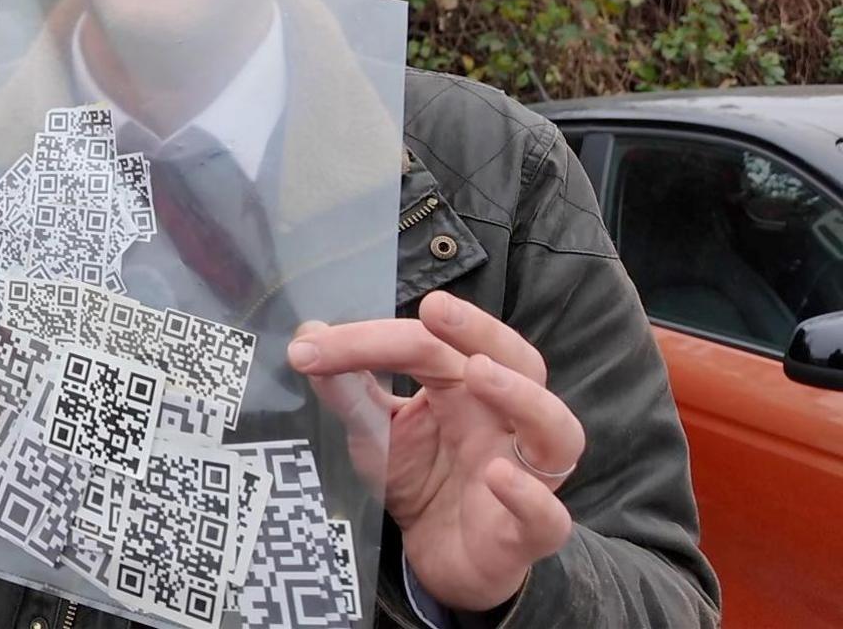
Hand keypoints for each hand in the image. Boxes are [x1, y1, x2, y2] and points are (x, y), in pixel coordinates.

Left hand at [288, 290, 584, 612]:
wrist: (441, 557)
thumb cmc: (421, 479)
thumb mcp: (376, 432)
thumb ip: (349, 390)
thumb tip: (308, 335)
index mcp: (467, 387)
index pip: (431, 345)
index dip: (370, 340)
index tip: (309, 346)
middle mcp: (506, 420)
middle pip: (518, 361)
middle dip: (481, 330)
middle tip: (435, 309)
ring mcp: (527, 475)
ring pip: (556, 428)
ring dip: (521, 395)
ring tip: (479, 373)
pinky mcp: (529, 533)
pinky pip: (547, 514)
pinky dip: (527, 495)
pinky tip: (498, 477)